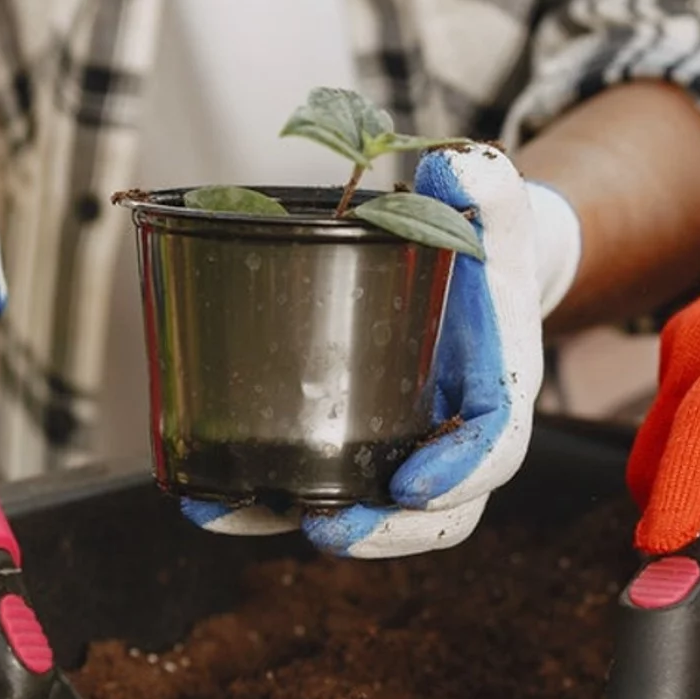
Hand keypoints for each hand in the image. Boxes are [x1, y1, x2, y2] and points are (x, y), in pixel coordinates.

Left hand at [181, 145, 542, 557]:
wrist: (465, 268)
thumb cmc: (478, 244)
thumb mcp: (492, 209)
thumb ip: (489, 186)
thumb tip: (460, 165)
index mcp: (497, 393)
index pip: (493, 451)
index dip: (458, 474)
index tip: (412, 484)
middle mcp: (452, 440)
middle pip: (434, 515)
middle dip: (382, 533)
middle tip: (326, 528)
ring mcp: (399, 453)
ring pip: (366, 519)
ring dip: (297, 526)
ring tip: (233, 513)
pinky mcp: (351, 449)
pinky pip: (312, 493)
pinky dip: (256, 506)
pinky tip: (202, 497)